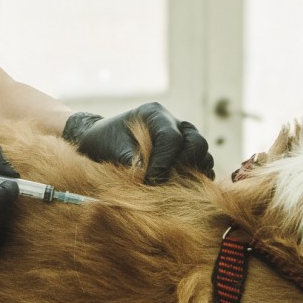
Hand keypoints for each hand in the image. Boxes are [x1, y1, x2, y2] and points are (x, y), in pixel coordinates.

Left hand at [63, 102, 214, 183]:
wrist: (100, 144)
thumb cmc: (103, 144)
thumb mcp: (113, 153)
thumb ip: (133, 165)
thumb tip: (154, 183)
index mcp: (154, 114)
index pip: (171, 138)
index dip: (164, 163)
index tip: (150, 181)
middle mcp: (174, 122)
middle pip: (196, 143)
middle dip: (182, 166)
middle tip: (162, 183)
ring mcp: (183, 137)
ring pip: (203, 153)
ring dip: (192, 172)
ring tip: (172, 187)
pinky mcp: (186, 153)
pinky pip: (202, 164)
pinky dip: (196, 177)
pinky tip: (179, 188)